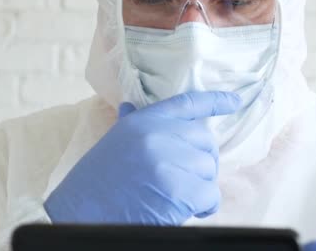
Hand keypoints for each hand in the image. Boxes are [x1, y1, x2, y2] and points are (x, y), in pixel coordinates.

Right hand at [44, 91, 241, 224]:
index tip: (235, 101)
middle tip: (187, 180)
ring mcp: (167, 160)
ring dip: (201, 187)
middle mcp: (155, 135)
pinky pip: (210, 194)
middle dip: (202, 162)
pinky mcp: (177, 188)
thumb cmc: (97, 183)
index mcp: (141, 122)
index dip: (215, 101)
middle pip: (205, 141)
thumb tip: (133, 106)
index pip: (186, 104)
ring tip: (179, 198)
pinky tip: (187, 210)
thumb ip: (131, 124)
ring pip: (209, 169)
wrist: (79, 214)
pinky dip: (205, 206)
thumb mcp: (113, 143)